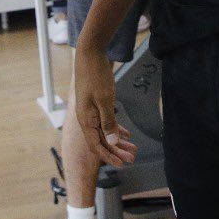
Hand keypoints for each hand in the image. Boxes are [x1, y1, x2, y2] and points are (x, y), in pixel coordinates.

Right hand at [73, 48, 135, 167]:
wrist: (90, 54)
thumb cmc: (96, 76)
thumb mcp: (105, 100)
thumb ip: (108, 122)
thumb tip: (113, 142)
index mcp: (86, 120)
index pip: (97, 146)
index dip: (109, 157)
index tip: (123, 164)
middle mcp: (87, 119)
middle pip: (102, 141)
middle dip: (117, 151)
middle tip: (132, 158)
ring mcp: (91, 111)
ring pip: (105, 132)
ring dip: (118, 141)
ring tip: (132, 149)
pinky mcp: (96, 104)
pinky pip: (106, 122)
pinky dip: (116, 128)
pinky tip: (127, 134)